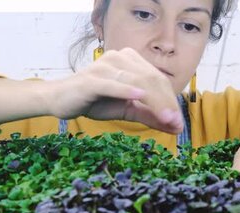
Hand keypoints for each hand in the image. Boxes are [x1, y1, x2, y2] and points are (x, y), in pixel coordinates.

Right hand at [46, 48, 183, 133]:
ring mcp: (104, 66)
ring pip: (137, 82)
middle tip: (176, 123)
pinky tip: (139, 96)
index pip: (157, 80)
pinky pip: (113, 84)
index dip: (171, 101)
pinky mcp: (91, 79)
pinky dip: (127, 90)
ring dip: (155, 101)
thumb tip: (174, 126)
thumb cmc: (94, 102)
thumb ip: (149, 115)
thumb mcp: (126, 110)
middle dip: (166, 103)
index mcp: (130, 61)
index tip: (179, 123)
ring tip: (167, 118)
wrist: (60, 100)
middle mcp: (119, 58)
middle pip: (151, 79)